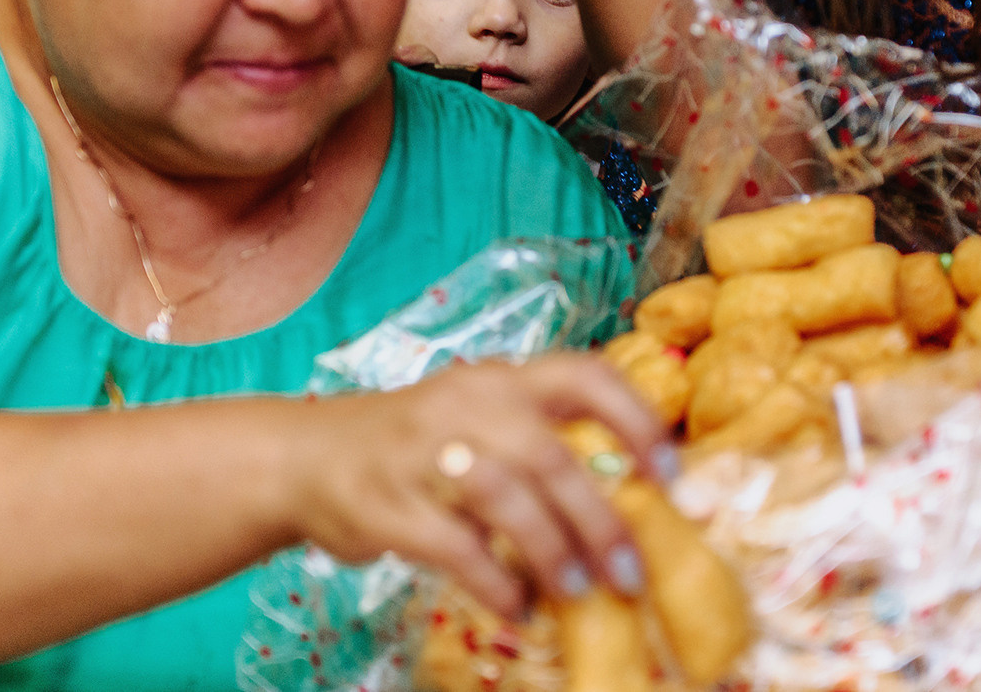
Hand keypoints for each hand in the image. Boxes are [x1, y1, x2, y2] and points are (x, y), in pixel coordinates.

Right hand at [286, 354, 674, 619]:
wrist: (307, 457)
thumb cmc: (416, 443)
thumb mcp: (478, 417)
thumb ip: (541, 438)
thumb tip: (634, 493)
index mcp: (501, 378)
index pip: (585, 375)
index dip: (638, 421)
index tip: (674, 476)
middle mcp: (464, 404)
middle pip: (550, 456)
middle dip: (600, 520)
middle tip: (632, 571)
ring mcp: (421, 453)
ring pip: (505, 498)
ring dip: (551, 552)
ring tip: (578, 591)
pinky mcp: (387, 505)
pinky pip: (454, 547)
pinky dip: (495, 582)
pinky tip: (516, 605)